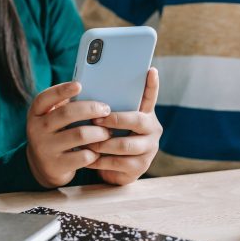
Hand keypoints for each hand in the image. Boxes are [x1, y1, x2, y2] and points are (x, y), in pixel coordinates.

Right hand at [26, 82, 111, 187]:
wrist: (43, 166)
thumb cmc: (55, 133)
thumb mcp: (53, 119)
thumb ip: (66, 106)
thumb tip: (95, 91)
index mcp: (36, 113)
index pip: (45, 98)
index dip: (61, 90)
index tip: (79, 85)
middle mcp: (36, 130)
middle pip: (67, 114)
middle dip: (91, 109)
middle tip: (106, 109)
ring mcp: (45, 149)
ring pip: (80, 135)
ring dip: (99, 132)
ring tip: (108, 132)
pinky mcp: (56, 166)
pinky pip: (83, 156)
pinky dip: (95, 152)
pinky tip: (100, 150)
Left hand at [87, 68, 161, 184]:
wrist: (113, 170)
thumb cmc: (110, 138)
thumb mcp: (112, 123)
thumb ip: (108, 109)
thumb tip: (86, 91)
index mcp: (146, 114)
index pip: (150, 97)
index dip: (151, 85)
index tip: (150, 70)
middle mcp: (153, 130)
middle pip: (137, 121)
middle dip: (114, 120)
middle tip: (95, 120)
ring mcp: (149, 149)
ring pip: (125, 144)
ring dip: (103, 143)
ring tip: (87, 141)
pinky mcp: (140, 167)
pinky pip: (117, 162)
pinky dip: (99, 160)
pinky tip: (87, 158)